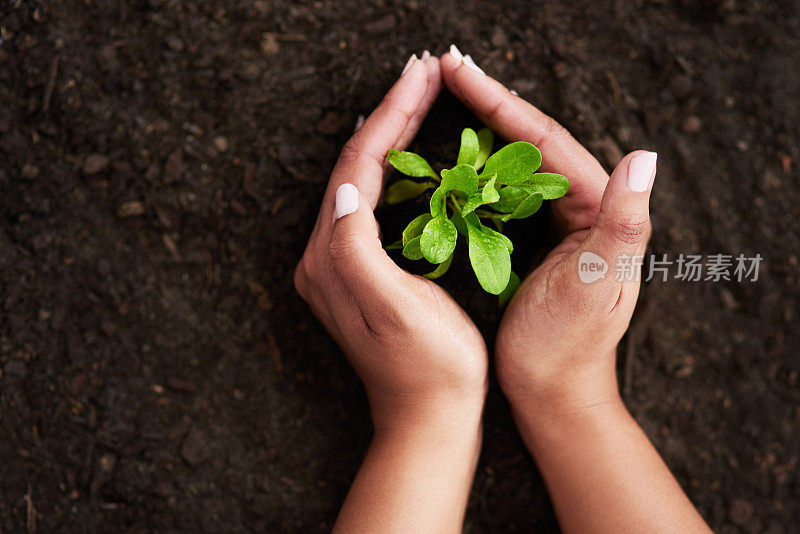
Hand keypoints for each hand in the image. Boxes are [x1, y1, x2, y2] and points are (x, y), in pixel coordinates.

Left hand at [295, 53, 486, 532]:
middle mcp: (326, 255)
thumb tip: (346, 189)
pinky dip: (393, 168)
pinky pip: (371, 203)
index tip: (420, 75)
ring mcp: (340, 264)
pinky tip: (411, 152)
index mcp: (332, 257)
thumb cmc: (429, 368)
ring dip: (390, 135)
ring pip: (361, 180)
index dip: (390, 117)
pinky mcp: (359, 272)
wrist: (429, 417)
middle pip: (354, 167)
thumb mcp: (395, 310)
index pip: (357, 168)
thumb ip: (357, 250)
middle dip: (389, 115)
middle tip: (423, 72)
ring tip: (419, 96)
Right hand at [441, 51, 653, 413]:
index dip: (500, 102)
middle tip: (444, 68)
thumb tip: (645, 156)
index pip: (546, 139)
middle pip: (529, 139)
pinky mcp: (528, 241)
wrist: (552, 394)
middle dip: (486, 101)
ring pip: (512, 161)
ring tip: (441, 96)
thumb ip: (624, 223)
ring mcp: (552, 222)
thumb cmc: (569, 346)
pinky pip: (500, 192)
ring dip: (478, 127)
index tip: (457, 70)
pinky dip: (474, 168)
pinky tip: (448, 154)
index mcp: (597, 208)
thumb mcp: (597, 285)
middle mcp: (580, 207)